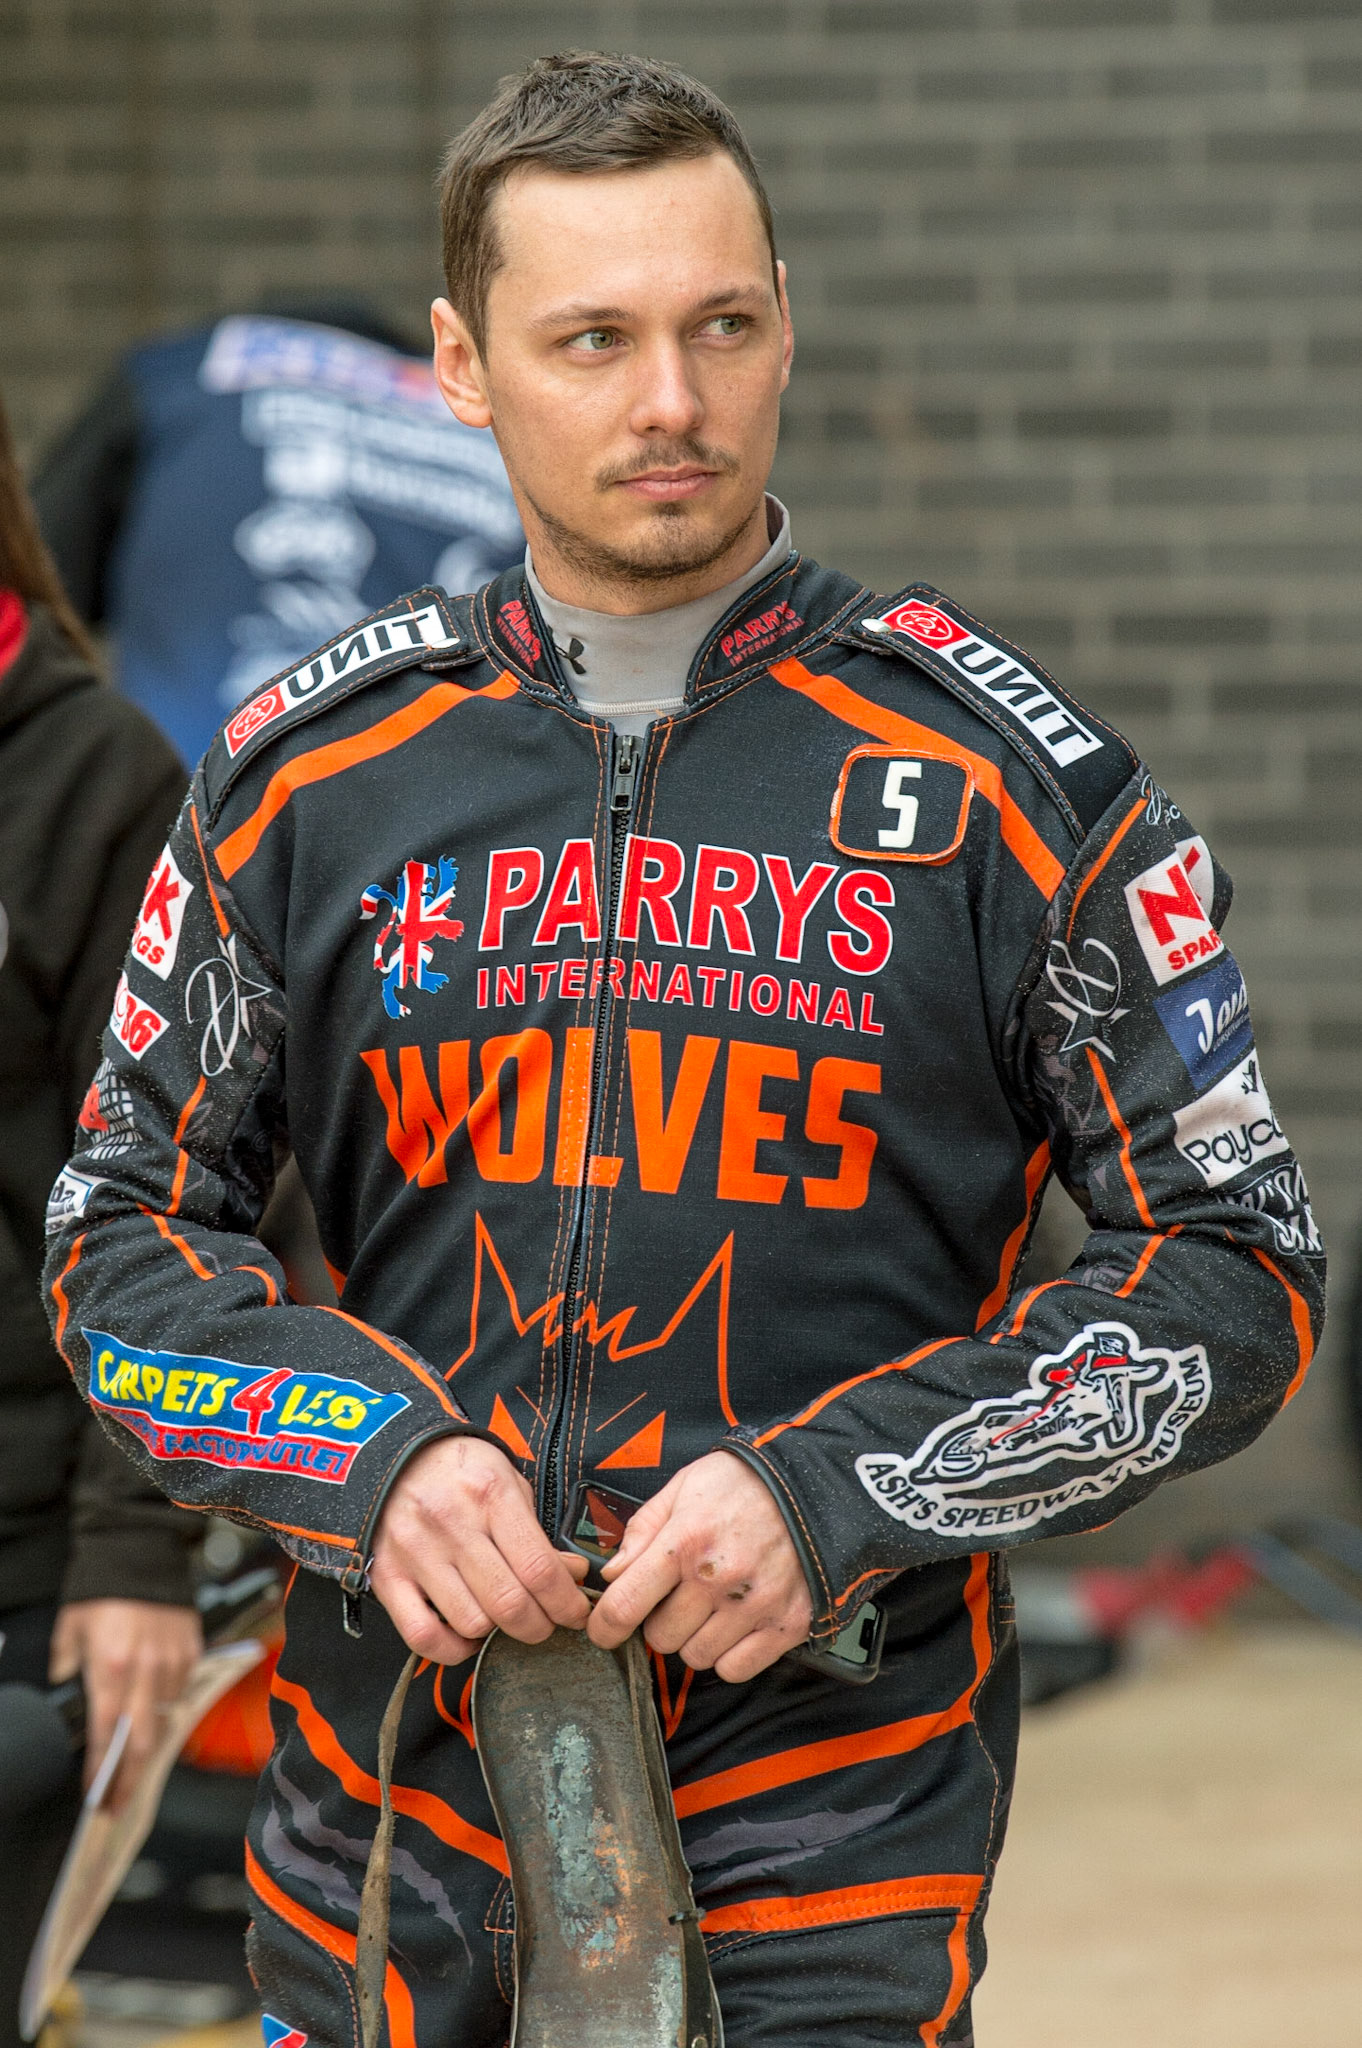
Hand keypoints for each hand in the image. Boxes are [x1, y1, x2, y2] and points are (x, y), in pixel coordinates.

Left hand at [49, 1598, 202, 1812]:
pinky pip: (181, 1690)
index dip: (99, 1771)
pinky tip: (154, 1703)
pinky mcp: (193, 1649)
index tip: (95, 1795)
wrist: (140, 1548)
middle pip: (142, 1742)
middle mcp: (144, 1669)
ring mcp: (173, 1661)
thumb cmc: (103, 1587)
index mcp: (110, 1666)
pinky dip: (167, 1702)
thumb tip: (67, 1684)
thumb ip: (66, 1663)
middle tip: (119, 1803)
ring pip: (164, 1718)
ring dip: (148, 1737)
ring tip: (133, 1751)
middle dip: (130, 1779)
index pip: (103, 1734)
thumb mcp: (71, 1627)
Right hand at [369, 1435, 589, 1664]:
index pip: (538, 1568)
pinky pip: (422, 1636)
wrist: (398, 1456)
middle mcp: (451, 1525)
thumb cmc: (463, 1472)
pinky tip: (468, 1637)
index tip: (576, 1613)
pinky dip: (451, 1649)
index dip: (566, 1602)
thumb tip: (571, 1577)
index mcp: (490, 1495)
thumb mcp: (510, 1483)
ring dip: (497, 1634)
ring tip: (505, 1619)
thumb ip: (538, 1534)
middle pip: (508, 1603)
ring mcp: (416, 1553)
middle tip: (547, 1622)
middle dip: (540, 1625)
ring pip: (470, 1623)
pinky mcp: (387, 1576)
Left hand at [588, 1452, 812, 1681]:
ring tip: (712, 1607)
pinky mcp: (786, 1624)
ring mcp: (754, 1605)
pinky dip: (730, 1655)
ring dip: (696, 1638)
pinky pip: (737, 1669)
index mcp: (685, 1541)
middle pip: (661, 1638)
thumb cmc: (745, 1483)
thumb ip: (643, 1529)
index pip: (625, 1605)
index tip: (603, 1630)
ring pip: (696, 1657)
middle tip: (680, 1597)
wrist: (816, 1484)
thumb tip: (614, 1573)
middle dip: (661, 1621)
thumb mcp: (684, 1487)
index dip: (604, 1626)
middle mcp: (717, 1579)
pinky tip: (735, 1625)